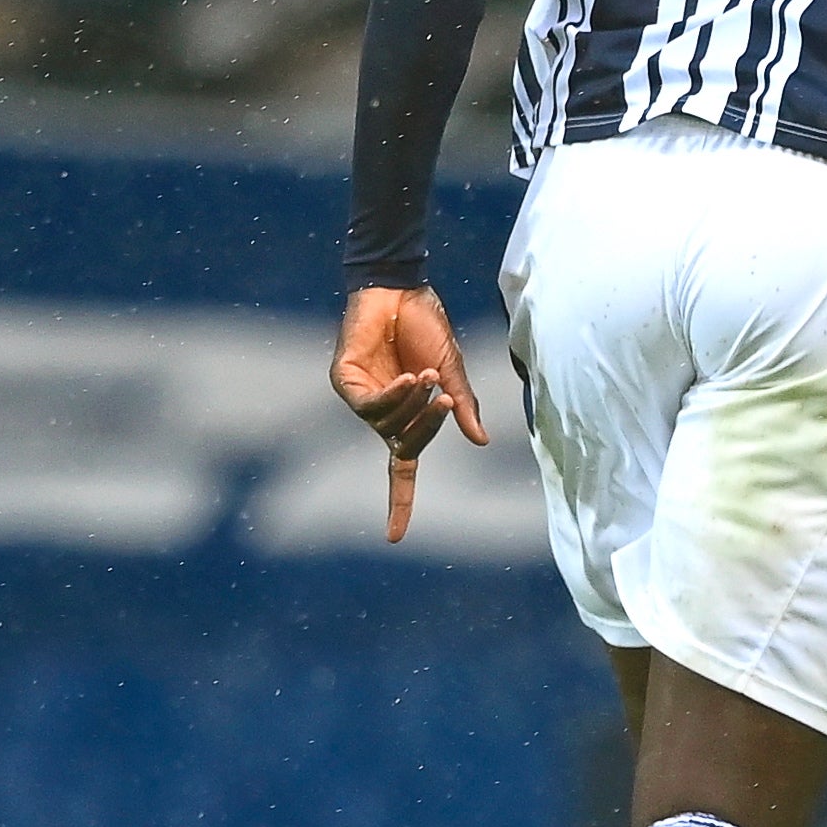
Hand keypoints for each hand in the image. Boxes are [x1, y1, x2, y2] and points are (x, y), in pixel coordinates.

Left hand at [331, 285, 490, 544]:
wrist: (402, 287)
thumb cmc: (425, 326)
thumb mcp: (451, 369)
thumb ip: (462, 405)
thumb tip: (481, 442)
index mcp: (405, 417)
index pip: (402, 470)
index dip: (399, 503)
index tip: (394, 538)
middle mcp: (381, 414)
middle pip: (404, 445)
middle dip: (427, 428)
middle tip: (446, 400)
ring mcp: (362, 398)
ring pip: (387, 425)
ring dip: (412, 405)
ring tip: (428, 375)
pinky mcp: (345, 380)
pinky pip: (369, 405)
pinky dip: (392, 396)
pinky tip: (410, 377)